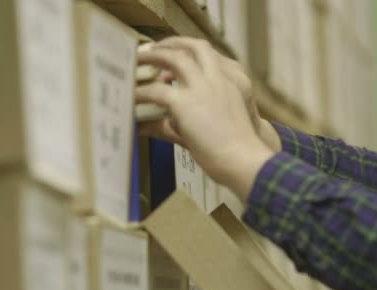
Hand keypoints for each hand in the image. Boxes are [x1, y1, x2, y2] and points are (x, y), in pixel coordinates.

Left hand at [142, 37, 281, 151]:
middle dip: (172, 43)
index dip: (189, 50)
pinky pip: (156, 90)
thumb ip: (194, 118)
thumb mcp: (216, 124)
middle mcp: (219, 77)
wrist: (244, 159)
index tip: (174, 54)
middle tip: (154, 48)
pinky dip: (141, 92)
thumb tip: (167, 124)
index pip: (210, 54)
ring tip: (137, 60)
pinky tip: (132, 96)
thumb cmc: (235, 148)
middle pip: (195, 46)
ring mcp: (202, 87)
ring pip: (174, 58)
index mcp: (233, 80)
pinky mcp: (184, 102)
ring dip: (153, 56)